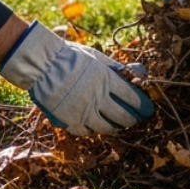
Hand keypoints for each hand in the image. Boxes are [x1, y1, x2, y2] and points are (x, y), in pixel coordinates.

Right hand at [0, 23, 153, 135]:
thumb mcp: (98, 58)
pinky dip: (95, 129)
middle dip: (133, 119)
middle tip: (137, 119)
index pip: (133, 99)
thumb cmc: (71, 57)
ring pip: (107, 128)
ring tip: (120, 125)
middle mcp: (97, 99)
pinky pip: (88, 131)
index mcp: (107, 81)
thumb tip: (137, 74)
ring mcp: (83, 112)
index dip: (143, 106)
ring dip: (117, 127)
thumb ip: (117, 70)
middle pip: (124, 117)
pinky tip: (98, 125)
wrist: (41, 65)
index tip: (148, 109)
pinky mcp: (69, 122)